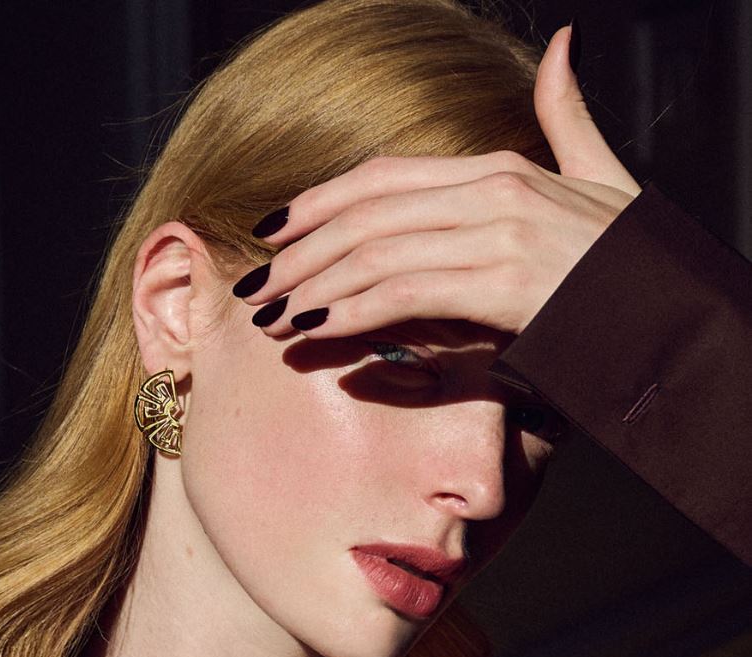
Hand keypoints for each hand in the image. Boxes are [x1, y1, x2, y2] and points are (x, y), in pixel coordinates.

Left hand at [236, 25, 640, 338]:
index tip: (277, 230)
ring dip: (312, 286)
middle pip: (366, 213)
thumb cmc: (633, 262)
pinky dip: (350, 310)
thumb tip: (561, 47)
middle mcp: (491, 191)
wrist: (678, 313)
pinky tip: (316, 330)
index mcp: (500, 168)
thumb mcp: (602, 177)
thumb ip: (569, 116)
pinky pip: (404, 291)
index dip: (322, 202)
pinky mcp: (502, 283)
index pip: (385, 177)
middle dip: (301, 252)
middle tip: (257, 285)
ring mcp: (497, 234)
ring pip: (374, 252)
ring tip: (271, 316)